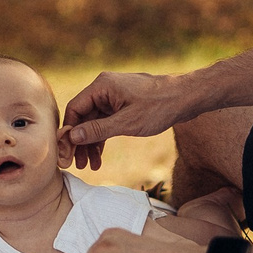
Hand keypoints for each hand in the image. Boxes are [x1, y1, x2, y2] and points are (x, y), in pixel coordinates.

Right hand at [61, 70, 187, 169]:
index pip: (75, 109)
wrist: (187, 97)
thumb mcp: (127, 123)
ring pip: (95, 122)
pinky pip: (106, 122)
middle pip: (83, 117)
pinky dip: (103, 138)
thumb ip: (98, 130)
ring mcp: (114, 96)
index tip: (66, 154)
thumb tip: (72, 136)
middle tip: (78, 165)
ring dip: (91, 143)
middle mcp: (104, 88)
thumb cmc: (159, 106)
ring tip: (90, 166)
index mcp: (102, 86)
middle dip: (80, 142)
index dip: (68, 132)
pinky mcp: (123, 104)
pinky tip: (100, 157)